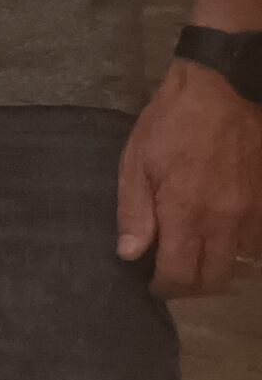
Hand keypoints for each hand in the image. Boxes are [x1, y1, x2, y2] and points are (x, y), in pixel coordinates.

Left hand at [117, 57, 261, 301]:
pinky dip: (242, 253)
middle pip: (216, 279)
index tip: (153, 286)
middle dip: (192, 287)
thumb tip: (130, 254)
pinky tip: (224, 242)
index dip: (166, 288)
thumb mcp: (137, 162)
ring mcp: (254, 214)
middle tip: (173, 279)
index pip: (182, 274)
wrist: (225, 91)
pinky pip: (259, 244)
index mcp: (188, 213)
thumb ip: (134, 212)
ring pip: (242, 266)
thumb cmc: (172, 123)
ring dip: (219, 272)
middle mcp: (227, 222)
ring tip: (198, 263)